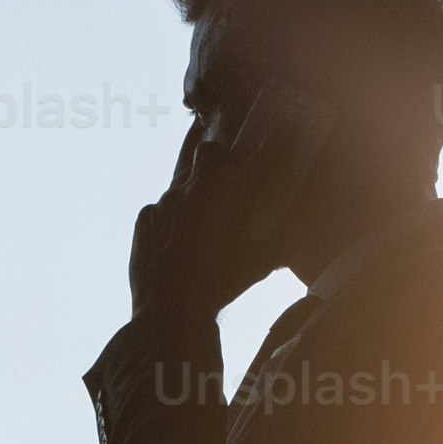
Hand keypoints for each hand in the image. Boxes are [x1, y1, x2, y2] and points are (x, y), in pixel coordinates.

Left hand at [133, 78, 328, 322]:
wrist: (170, 311)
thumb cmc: (221, 285)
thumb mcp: (261, 263)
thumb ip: (281, 241)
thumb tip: (296, 234)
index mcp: (226, 193)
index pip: (254, 156)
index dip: (270, 144)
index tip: (280, 132)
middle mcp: (193, 188)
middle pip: (207, 149)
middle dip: (220, 155)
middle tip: (229, 172)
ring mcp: (165, 202)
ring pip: (181, 179)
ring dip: (195, 187)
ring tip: (203, 211)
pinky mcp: (145, 219)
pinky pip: (160, 207)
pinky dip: (171, 216)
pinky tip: (178, 236)